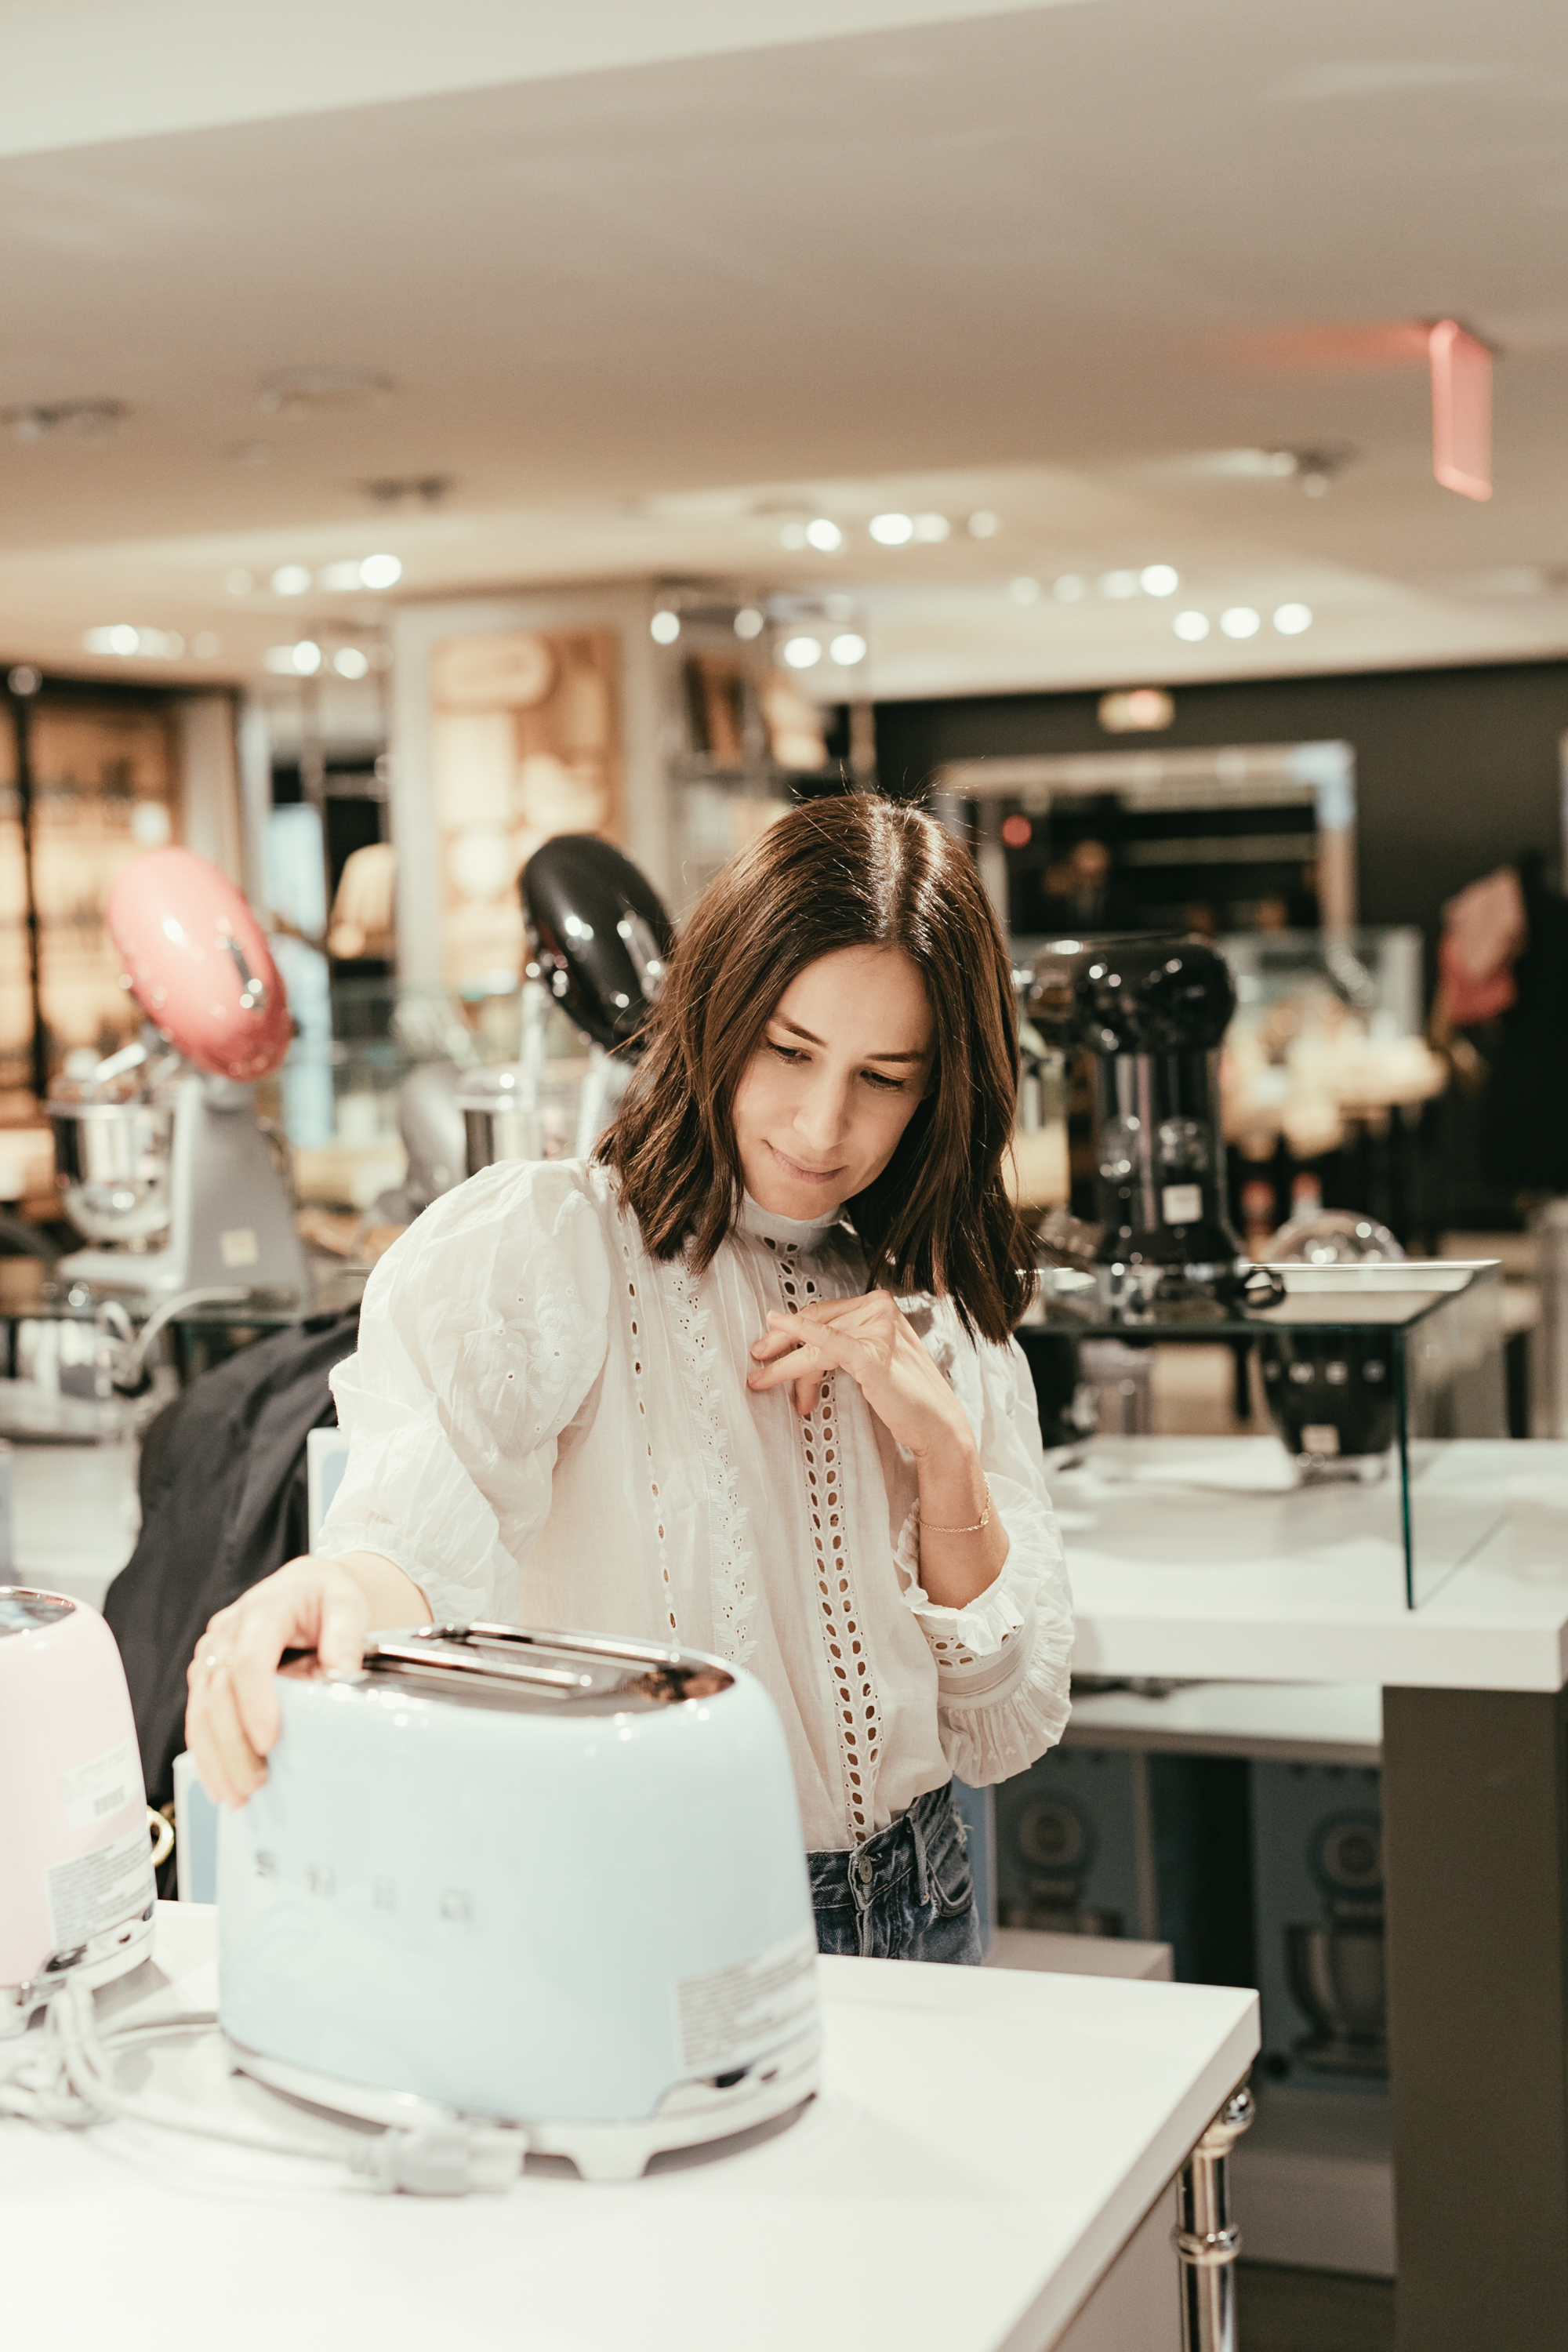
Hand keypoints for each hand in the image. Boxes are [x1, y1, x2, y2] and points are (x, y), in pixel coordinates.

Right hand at [184, 1555, 372, 1807]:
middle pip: (218, 1692)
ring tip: (235, 1794)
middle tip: (254, 1784)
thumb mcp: (347, 1606)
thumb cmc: (325, 1599)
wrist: (304, 1588)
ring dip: (214, 1756)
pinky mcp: (207, 1673)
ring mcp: (212, 1652)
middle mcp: (228, 1630)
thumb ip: (346, 1638)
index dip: (254, 1703)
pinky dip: (205, 1751)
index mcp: (264, 1609)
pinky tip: (220, 1780)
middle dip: (233, 1744)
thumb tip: (343, 1677)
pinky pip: (198, 1715)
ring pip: (200, 1708)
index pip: (248, 1659)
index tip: (269, 1742)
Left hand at [746, 1290, 969, 1460]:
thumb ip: (847, 1343)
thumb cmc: (907, 1397)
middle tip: (758, 1359)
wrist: (937, 1425)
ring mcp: (878, 1328)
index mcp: (881, 1306)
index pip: (826, 1313)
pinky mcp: (872, 1354)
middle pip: (817, 1324)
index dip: (793, 1328)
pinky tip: (779, 1326)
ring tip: (761, 1380)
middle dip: (781, 1343)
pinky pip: (828, 1343)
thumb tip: (803, 1347)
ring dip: (783, 1364)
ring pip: (815, 1342)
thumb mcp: (874, 1358)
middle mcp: (880, 1309)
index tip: (770, 1345)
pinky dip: (800, 1333)